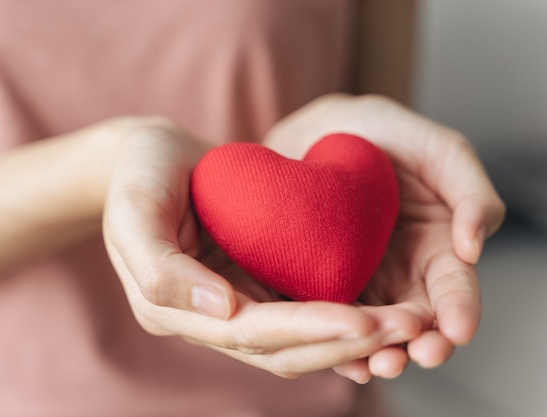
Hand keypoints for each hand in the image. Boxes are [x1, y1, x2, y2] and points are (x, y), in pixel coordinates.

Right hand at [102, 117, 413, 377]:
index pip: (247, 333)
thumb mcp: (133, 210)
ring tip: (407, 324)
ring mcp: (233, 305)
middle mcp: (207, 318)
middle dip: (343, 342)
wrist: (149, 157)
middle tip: (406, 328)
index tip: (361, 321)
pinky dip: (339, 318)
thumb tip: (223, 311)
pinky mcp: (254, 285)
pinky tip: (380, 310)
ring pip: (299, 340)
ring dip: (352, 337)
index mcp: (171, 308)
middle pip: (282, 349)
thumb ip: (162, 269)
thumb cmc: (138, 175)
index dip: (305, 331)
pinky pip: (302, 312)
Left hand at [264, 94, 504, 382]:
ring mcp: (360, 283)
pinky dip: (334, 341)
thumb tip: (475, 247)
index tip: (457, 330)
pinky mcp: (318, 284)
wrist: (320, 130)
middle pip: (416, 323)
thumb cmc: (387, 134)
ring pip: (372, 330)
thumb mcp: (440, 151)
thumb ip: (471, 193)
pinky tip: (335, 355)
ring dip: (377, 353)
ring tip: (374, 365)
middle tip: (414, 357)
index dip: (460, 312)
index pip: (455, 290)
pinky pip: (327, 318)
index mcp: (438, 248)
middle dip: (419, 345)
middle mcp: (402, 275)